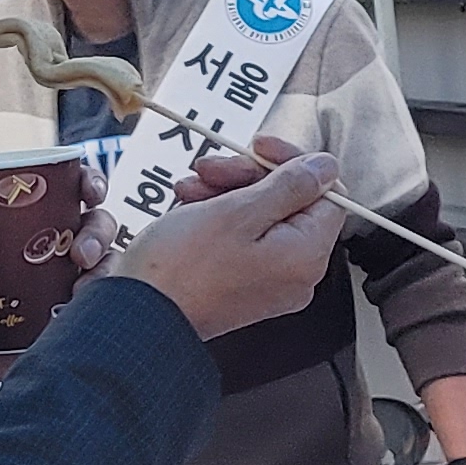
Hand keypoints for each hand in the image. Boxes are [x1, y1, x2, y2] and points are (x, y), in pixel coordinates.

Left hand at [0, 160, 119, 391]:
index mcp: (17, 220)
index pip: (64, 190)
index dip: (88, 183)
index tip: (90, 191)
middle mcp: (45, 248)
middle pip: (94, 225)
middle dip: (100, 231)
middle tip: (81, 253)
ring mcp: (56, 285)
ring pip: (103, 266)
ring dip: (105, 271)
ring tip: (82, 287)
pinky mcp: (59, 322)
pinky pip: (93, 312)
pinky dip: (97, 309)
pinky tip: (78, 312)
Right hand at [107, 136, 343, 339]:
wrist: (138, 314)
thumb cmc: (182, 269)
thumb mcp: (239, 211)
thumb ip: (290, 186)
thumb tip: (325, 167)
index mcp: (306, 255)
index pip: (328, 194)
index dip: (294, 164)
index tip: (259, 150)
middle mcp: (296, 273)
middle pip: (291, 203)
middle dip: (249, 177)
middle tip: (212, 169)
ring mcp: (269, 281)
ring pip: (261, 216)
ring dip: (226, 192)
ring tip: (190, 188)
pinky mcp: (242, 284)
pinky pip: (242, 238)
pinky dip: (217, 216)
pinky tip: (188, 205)